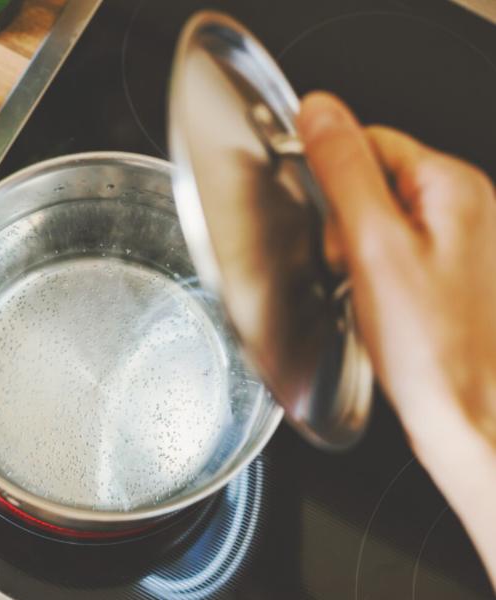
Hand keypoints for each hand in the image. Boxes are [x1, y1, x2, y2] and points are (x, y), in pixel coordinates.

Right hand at [296, 92, 495, 582]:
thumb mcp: (373, 247)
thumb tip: (318, 110)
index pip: (369, 141)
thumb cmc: (435, 348)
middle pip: (373, 183)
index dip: (334, 181)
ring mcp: (461, 245)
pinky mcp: (450, 278)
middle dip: (345, 224)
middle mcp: (466, 209)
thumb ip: (344, 171)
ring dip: (357, 255)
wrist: (471, 419)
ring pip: (379, 224)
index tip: (331, 225)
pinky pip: (393, 257)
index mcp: (453, 187)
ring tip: (368, 295)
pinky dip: (375, 278)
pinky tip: (381, 308)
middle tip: (351, 269)